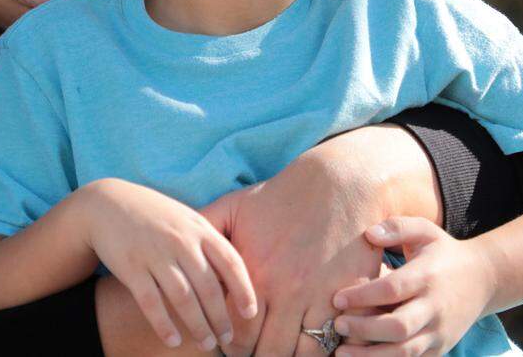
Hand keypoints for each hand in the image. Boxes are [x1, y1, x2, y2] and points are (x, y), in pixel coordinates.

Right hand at [80, 178, 257, 351]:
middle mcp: (179, 241)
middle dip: (221, 318)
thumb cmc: (155, 215)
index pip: (230, 261)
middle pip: (209, 287)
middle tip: (228, 339)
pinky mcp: (130, 267)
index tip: (251, 313)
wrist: (107, 203)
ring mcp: (154, 254)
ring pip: (183, 298)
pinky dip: (163, 324)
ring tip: (207, 344)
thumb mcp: (185, 218)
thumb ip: (208, 241)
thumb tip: (234, 275)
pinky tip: (173, 341)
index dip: (244, 289)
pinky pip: (151, 302)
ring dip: (198, 326)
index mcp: (198, 228)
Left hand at [199, 150, 385, 356]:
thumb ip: (203, 226)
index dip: (230, 348)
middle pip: (268, 352)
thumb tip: (172, 242)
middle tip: (251, 353)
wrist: (339, 183)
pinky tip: (309, 343)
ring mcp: (321, 297)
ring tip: (279, 349)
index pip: (236, 334)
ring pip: (301, 353)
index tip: (227, 345)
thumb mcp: (234, 205)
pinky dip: (322, 350)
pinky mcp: (350, 298)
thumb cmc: (281, 196)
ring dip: (288, 355)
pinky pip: (334, 341)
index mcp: (255, 273)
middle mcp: (287, 291)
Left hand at [332, 217, 496, 356]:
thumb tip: (369, 234)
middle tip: (337, 323)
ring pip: (405, 352)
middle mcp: (435, 308)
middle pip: (399, 326)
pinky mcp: (439, 348)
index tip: (337, 298)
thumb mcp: (425, 231)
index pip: (393, 290)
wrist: (484, 279)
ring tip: (341, 352)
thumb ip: (397, 227)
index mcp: (427, 277)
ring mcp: (439, 332)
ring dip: (371, 356)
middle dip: (364, 329)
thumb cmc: (443, 252)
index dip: (363, 296)